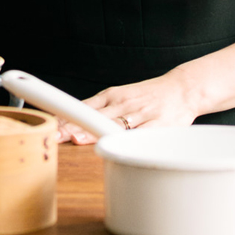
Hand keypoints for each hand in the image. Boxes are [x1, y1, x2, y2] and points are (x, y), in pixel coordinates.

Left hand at [58, 72, 199, 144]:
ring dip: (94, 131)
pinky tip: (114, 145)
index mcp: (112, 95)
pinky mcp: (157, 125)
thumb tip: (70, 121)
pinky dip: (126, 140)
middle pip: (94, 116)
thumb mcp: (121, 95)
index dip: (67, 118)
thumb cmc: (148, 96)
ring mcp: (140, 114)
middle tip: (55, 135)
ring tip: (76, 138)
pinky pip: (140, 134)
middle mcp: (123, 103)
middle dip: (73, 127)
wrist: (183, 89)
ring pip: (114, 124)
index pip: (84, 107)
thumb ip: (100, 108)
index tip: (51, 127)